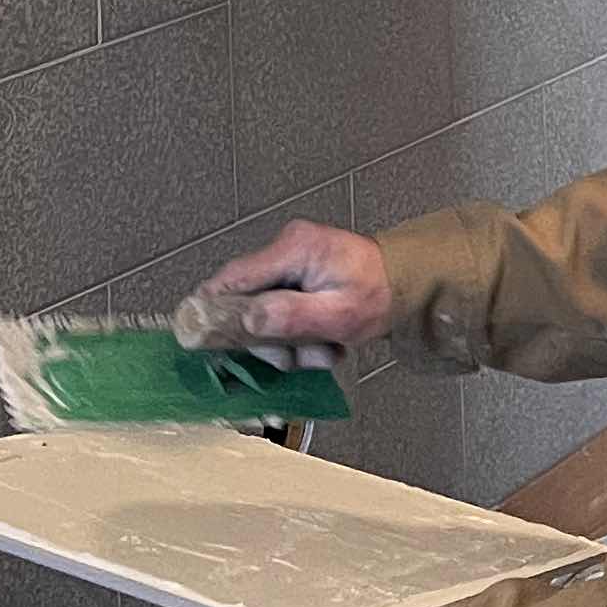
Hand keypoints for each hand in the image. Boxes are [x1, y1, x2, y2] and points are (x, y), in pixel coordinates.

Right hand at [193, 218, 393, 366]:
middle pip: (246, 299)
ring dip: (287, 341)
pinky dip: (296, 332)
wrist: (406, 284)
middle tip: (295, 358)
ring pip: (264, 310)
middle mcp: (286, 248)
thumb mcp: (338, 315)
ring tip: (322, 350)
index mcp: (294, 249)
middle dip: (267, 338)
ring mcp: (290, 261)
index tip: (200, 337)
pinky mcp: (296, 274)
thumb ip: (292, 316)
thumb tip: (248, 319)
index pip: (234, 277)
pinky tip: (322, 341)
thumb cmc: (379, 296)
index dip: (212, 307)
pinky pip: (279, 308)